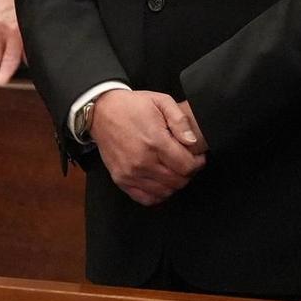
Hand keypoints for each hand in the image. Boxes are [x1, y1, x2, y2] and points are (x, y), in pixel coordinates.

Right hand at [90, 89, 204, 206]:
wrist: (102, 112)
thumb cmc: (133, 106)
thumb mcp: (161, 101)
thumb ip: (180, 121)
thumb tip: (192, 141)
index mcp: (155, 141)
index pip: (186, 166)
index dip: (198, 163)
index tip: (198, 157)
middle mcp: (142, 161)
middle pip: (177, 182)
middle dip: (188, 173)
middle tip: (188, 163)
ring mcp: (130, 173)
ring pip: (164, 192)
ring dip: (174, 184)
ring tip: (175, 170)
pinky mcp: (120, 179)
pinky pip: (146, 198)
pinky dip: (157, 194)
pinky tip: (161, 181)